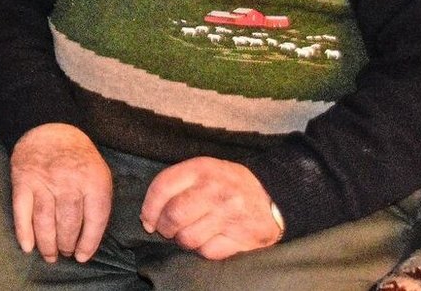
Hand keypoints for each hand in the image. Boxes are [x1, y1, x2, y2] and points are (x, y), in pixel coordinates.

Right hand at [8, 123, 111, 263]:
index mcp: (93, 180)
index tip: (82, 256)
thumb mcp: (99, 172)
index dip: (88, 242)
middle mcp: (69, 182)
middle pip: (68, 223)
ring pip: (45, 221)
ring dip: (47, 243)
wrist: (48, 127)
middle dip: (66, 244)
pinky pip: (22, 211)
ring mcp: (43, 181)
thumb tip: (89, 236)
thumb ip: (97, 201)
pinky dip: (24, 231)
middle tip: (64, 252)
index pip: (94, 220)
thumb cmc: (77, 156)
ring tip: (50, 255)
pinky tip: (27, 246)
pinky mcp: (23, 181)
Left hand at [140, 157, 280, 259]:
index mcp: (201, 169)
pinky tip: (208, 240)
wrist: (273, 194)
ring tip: (189, 234)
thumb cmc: (229, 183)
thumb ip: (176, 184)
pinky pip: (208, 251)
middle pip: (173, 216)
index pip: (162, 188)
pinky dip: (203, 249)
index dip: (149, 208)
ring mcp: (230, 214)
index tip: (147, 220)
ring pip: (188, 238)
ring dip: (183, 240)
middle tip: (167, 230)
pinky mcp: (242, 236)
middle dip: (164, 228)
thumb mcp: (204, 170)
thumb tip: (148, 215)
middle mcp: (215, 190)